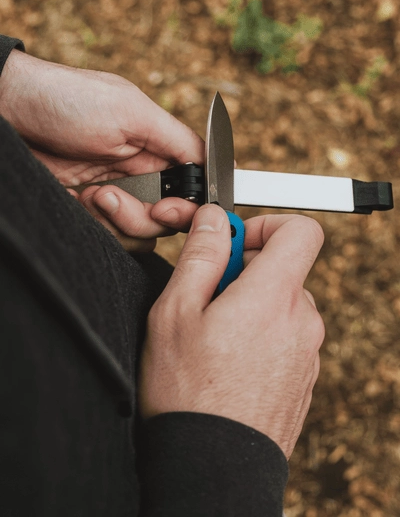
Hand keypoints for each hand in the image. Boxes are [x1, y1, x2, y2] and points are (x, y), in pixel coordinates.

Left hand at [0, 50, 203, 250]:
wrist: (9, 112)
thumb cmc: (68, 102)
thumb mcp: (131, 111)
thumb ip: (179, 139)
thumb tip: (219, 161)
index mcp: (159, 149)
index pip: (195, 187)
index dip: (189, 207)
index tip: (166, 209)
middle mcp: (143, 174)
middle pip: (169, 218)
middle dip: (144, 216)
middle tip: (112, 197)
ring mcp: (118, 194)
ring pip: (142, 233)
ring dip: (117, 220)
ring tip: (91, 193)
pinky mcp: (93, 210)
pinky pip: (113, 236)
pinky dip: (98, 225)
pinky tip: (79, 199)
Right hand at [138, 204, 324, 458]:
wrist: (212, 468)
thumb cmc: (187, 395)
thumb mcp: (176, 312)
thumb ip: (201, 256)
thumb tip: (215, 221)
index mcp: (272, 297)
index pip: (299, 230)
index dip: (266, 224)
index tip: (236, 242)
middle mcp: (301, 321)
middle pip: (284, 269)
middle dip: (246, 271)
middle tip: (208, 298)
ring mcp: (307, 351)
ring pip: (282, 303)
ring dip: (252, 305)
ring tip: (215, 338)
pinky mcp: (304, 375)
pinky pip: (287, 335)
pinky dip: (262, 334)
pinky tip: (229, 363)